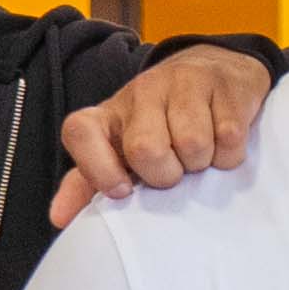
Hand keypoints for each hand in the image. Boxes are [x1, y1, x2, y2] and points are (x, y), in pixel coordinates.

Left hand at [52, 45, 276, 224]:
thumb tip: (59, 218)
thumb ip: (87, 184)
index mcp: (110, 114)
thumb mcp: (120, 152)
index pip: (80, 132)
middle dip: (166, 174)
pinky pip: (229, 137)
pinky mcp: (225, 85)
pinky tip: (222, 144)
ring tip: (199, 156)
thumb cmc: (161, 125)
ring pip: (192, 143)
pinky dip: (229, 155)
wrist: (213, 72)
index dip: (97, 168)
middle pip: (145, 148)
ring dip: (201, 164)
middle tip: (174, 171)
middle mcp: (141, 92)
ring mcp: (184, 83)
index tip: (123, 190)